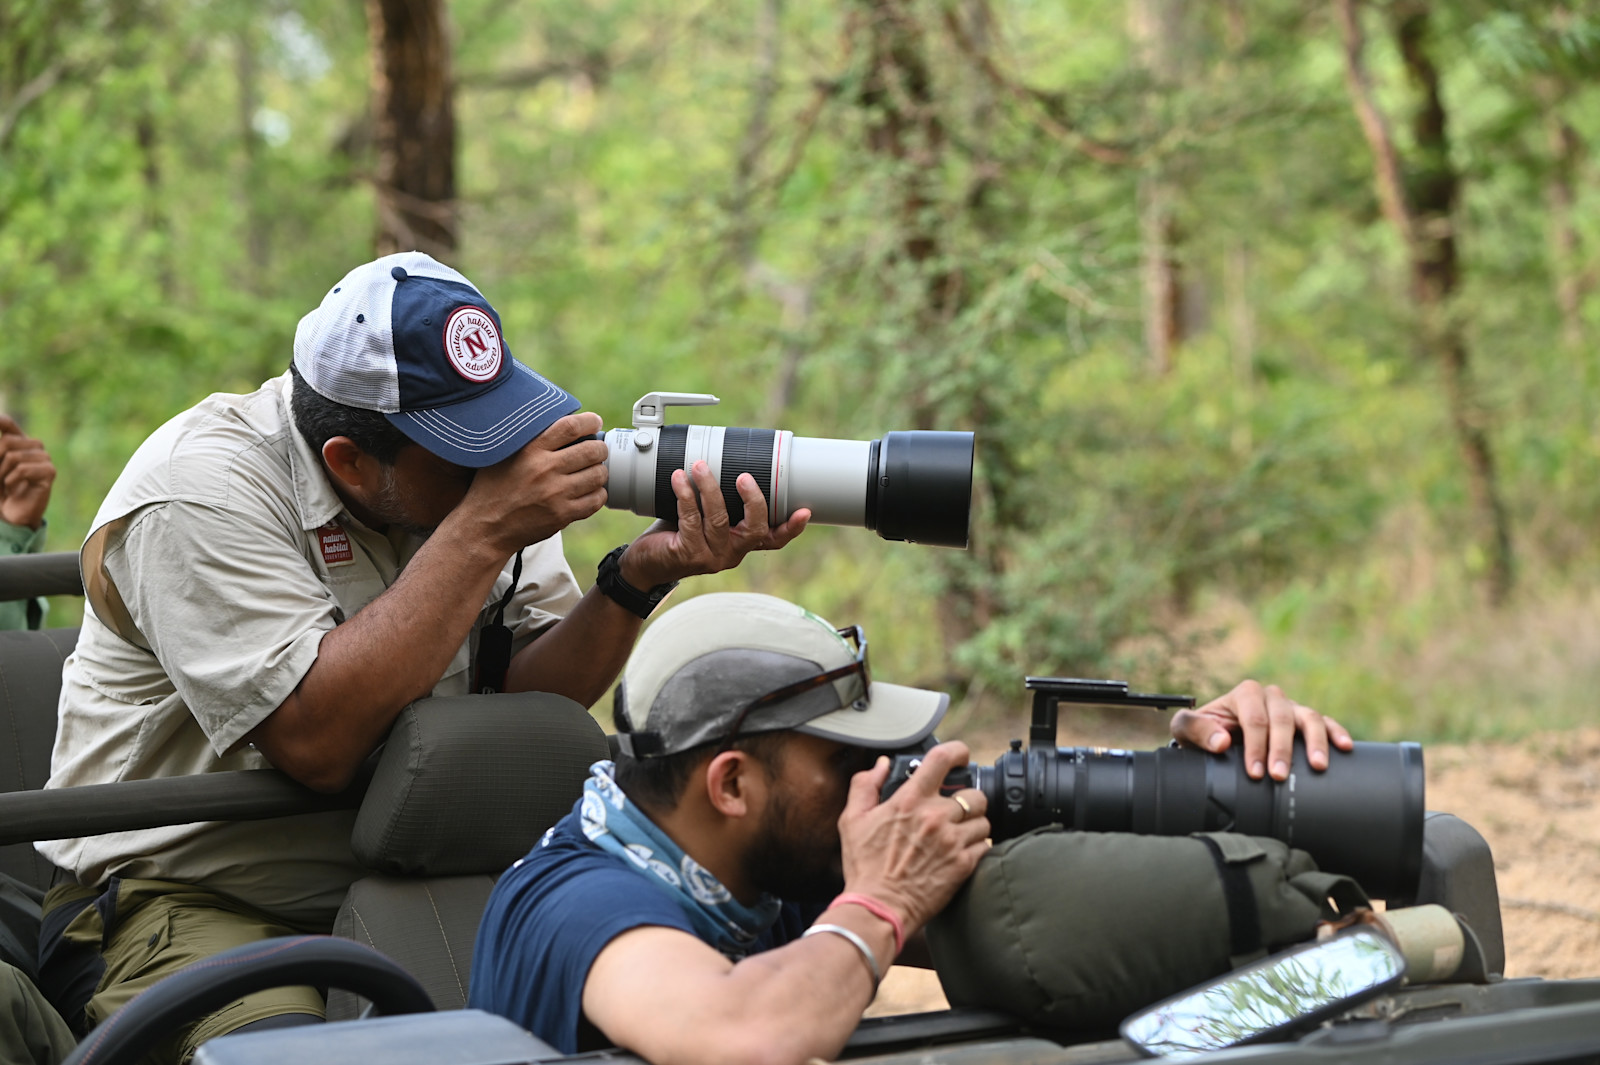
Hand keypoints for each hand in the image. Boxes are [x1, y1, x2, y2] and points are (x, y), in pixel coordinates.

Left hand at [0, 416, 54, 529]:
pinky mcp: (49, 472)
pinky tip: (13, 488)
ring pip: (14, 456)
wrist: (10, 513)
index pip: (8, 424)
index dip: (1, 420)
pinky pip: (23, 469)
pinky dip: (11, 480)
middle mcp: (32, 446)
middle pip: (7, 441)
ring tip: (5, 484)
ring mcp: (43, 458)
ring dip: (2, 473)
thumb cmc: (0, 489)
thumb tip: (3, 446)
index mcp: (17, 442)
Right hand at [461, 412, 609, 552]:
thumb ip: (530, 440)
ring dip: (601, 472)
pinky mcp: (562, 515)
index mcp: (530, 449)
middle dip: (600, 449)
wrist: (485, 527)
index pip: (570, 427)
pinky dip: (598, 494)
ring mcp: (555, 494)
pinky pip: (595, 500)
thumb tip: (563, 426)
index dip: (590, 422)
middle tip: (598, 450)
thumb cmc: (493, 488)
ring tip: (594, 471)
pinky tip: (591, 492)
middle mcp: (544, 469)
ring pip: (598, 475)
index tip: (595, 422)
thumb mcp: (503, 455)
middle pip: (592, 451)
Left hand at [618, 460, 808, 586]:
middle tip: (743, 476)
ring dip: (710, 488)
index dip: (791, 528)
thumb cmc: (675, 534)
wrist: (644, 564)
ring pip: (720, 520)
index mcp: (740, 544)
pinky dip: (686, 496)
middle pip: (755, 530)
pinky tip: (679, 479)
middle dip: (753, 501)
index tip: (804, 511)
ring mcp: (711, 558)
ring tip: (700, 466)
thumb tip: (724, 457)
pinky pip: (691, 521)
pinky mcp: (689, 555)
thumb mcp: (703, 518)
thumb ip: (719, 500)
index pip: (773, 540)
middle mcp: (731, 554)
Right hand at [837, 741, 989, 933]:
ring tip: (958, 836)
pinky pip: (985, 846)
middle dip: (968, 800)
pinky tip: (960, 855)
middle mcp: (935, 816)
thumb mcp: (852, 820)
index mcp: (910, 800)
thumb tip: (882, 764)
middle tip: (957, 811)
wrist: (878, 908)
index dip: (957, 751)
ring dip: (973, 826)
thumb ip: (865, 785)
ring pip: (983, 821)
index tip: (961, 756)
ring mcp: (952, 841)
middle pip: (974, 794)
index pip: (942, 759)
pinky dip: (976, 849)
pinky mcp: (963, 865)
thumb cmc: (865, 867)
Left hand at [1169, 679, 1352, 780]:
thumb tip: (1222, 742)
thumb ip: (1197, 731)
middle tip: (1278, 775)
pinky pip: (1325, 722)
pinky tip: (1345, 746)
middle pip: (1282, 719)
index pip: (1254, 718)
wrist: (1217, 736)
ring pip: (1308, 717)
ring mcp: (1290, 707)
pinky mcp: (1305, 720)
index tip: (1256, 772)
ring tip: (1318, 765)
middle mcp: (1270, 697)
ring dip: (1315, 741)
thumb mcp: (1187, 731)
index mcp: (1244, 694)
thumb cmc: (1203, 733)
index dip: (1256, 745)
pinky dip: (1336, 732)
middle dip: (1281, 749)